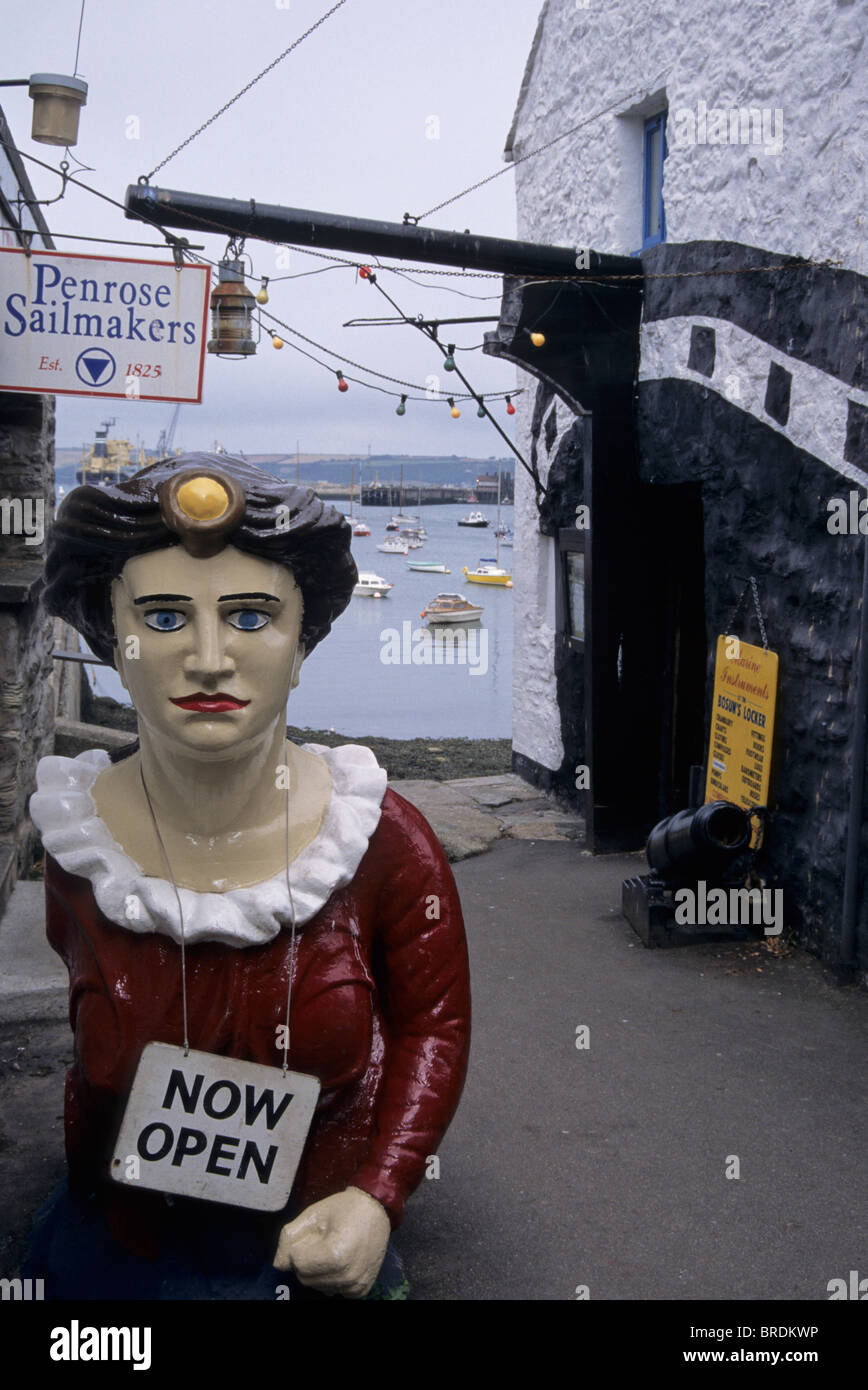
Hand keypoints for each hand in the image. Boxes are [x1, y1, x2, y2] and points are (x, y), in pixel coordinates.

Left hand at [273, 1187, 390, 1297]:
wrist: (375, 1209)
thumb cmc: (344, 1208)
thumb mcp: (313, 1214)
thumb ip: (289, 1237)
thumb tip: (278, 1264)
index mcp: (336, 1255)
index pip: (297, 1264)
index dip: (299, 1247)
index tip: (313, 1235)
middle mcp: (347, 1276)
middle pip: (305, 1278)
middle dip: (306, 1261)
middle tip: (321, 1242)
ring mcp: (356, 1285)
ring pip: (318, 1286)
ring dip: (318, 1271)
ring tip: (332, 1249)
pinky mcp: (361, 1290)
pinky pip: (333, 1291)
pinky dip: (331, 1278)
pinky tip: (341, 1261)